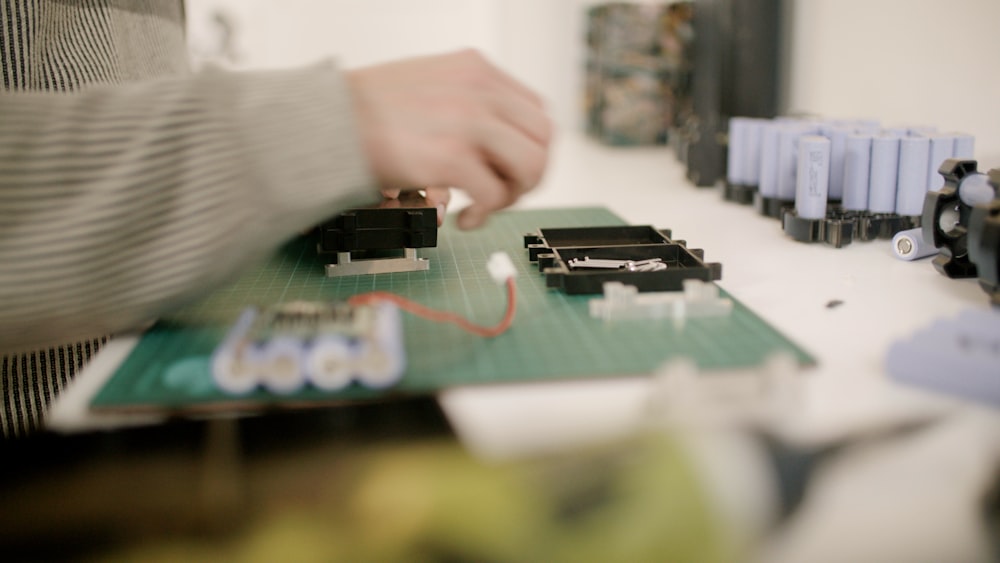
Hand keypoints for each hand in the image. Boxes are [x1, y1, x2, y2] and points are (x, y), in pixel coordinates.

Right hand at [349, 49, 552, 229]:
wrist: (326, 121)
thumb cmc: (363, 111)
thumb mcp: (428, 84)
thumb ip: (464, 102)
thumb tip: (492, 138)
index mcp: (475, 70)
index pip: (534, 110)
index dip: (530, 147)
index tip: (512, 169)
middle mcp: (480, 91)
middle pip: (542, 139)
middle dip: (528, 175)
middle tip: (503, 194)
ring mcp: (469, 123)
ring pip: (530, 167)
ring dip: (512, 196)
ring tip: (483, 207)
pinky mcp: (452, 158)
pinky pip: (495, 195)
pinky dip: (484, 215)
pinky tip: (463, 218)